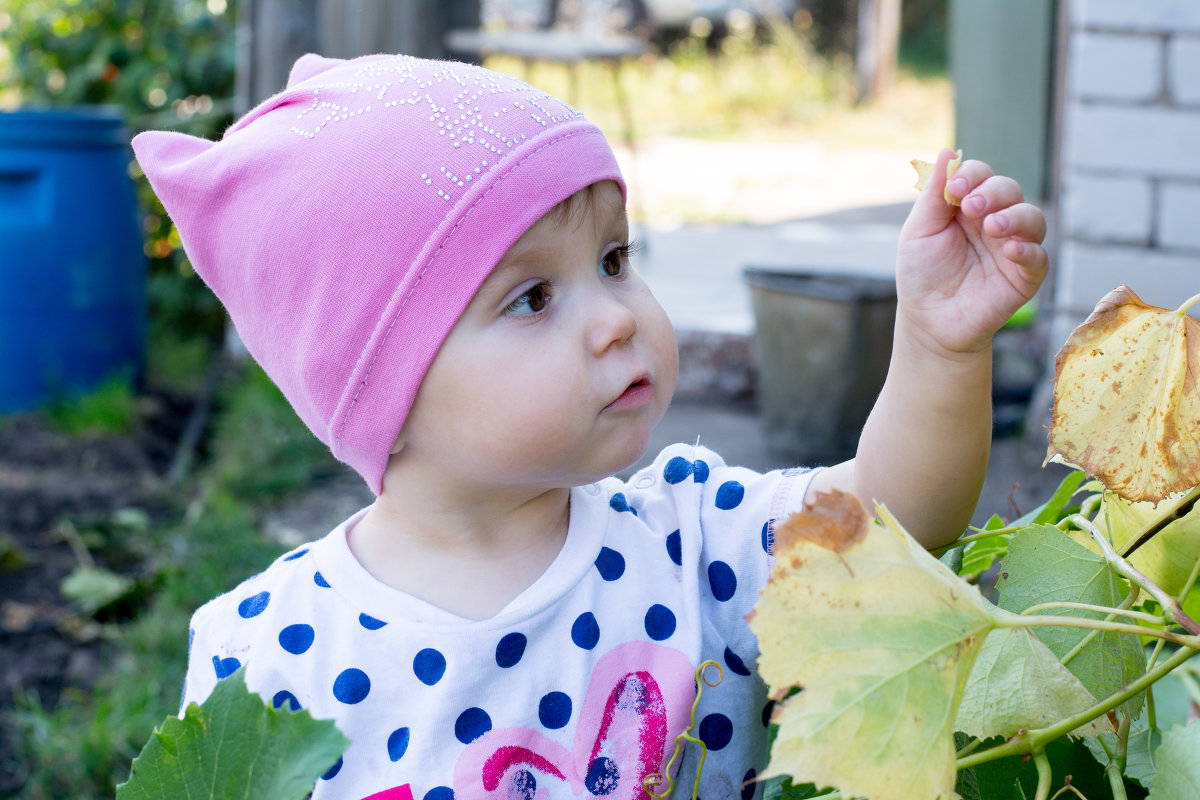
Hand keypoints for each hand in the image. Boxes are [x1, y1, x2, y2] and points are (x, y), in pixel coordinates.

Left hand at [896, 148, 1048, 358]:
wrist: (929, 321)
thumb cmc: (922, 274)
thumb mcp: (920, 232)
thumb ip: (934, 195)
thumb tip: (947, 152)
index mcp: (968, 206)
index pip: (981, 175)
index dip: (972, 175)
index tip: (954, 188)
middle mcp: (995, 220)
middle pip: (1009, 190)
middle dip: (993, 192)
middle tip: (971, 206)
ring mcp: (1013, 246)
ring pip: (1032, 218)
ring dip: (1015, 216)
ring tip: (992, 227)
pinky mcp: (1025, 275)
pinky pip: (1038, 257)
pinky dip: (1027, 249)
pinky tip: (1010, 249)